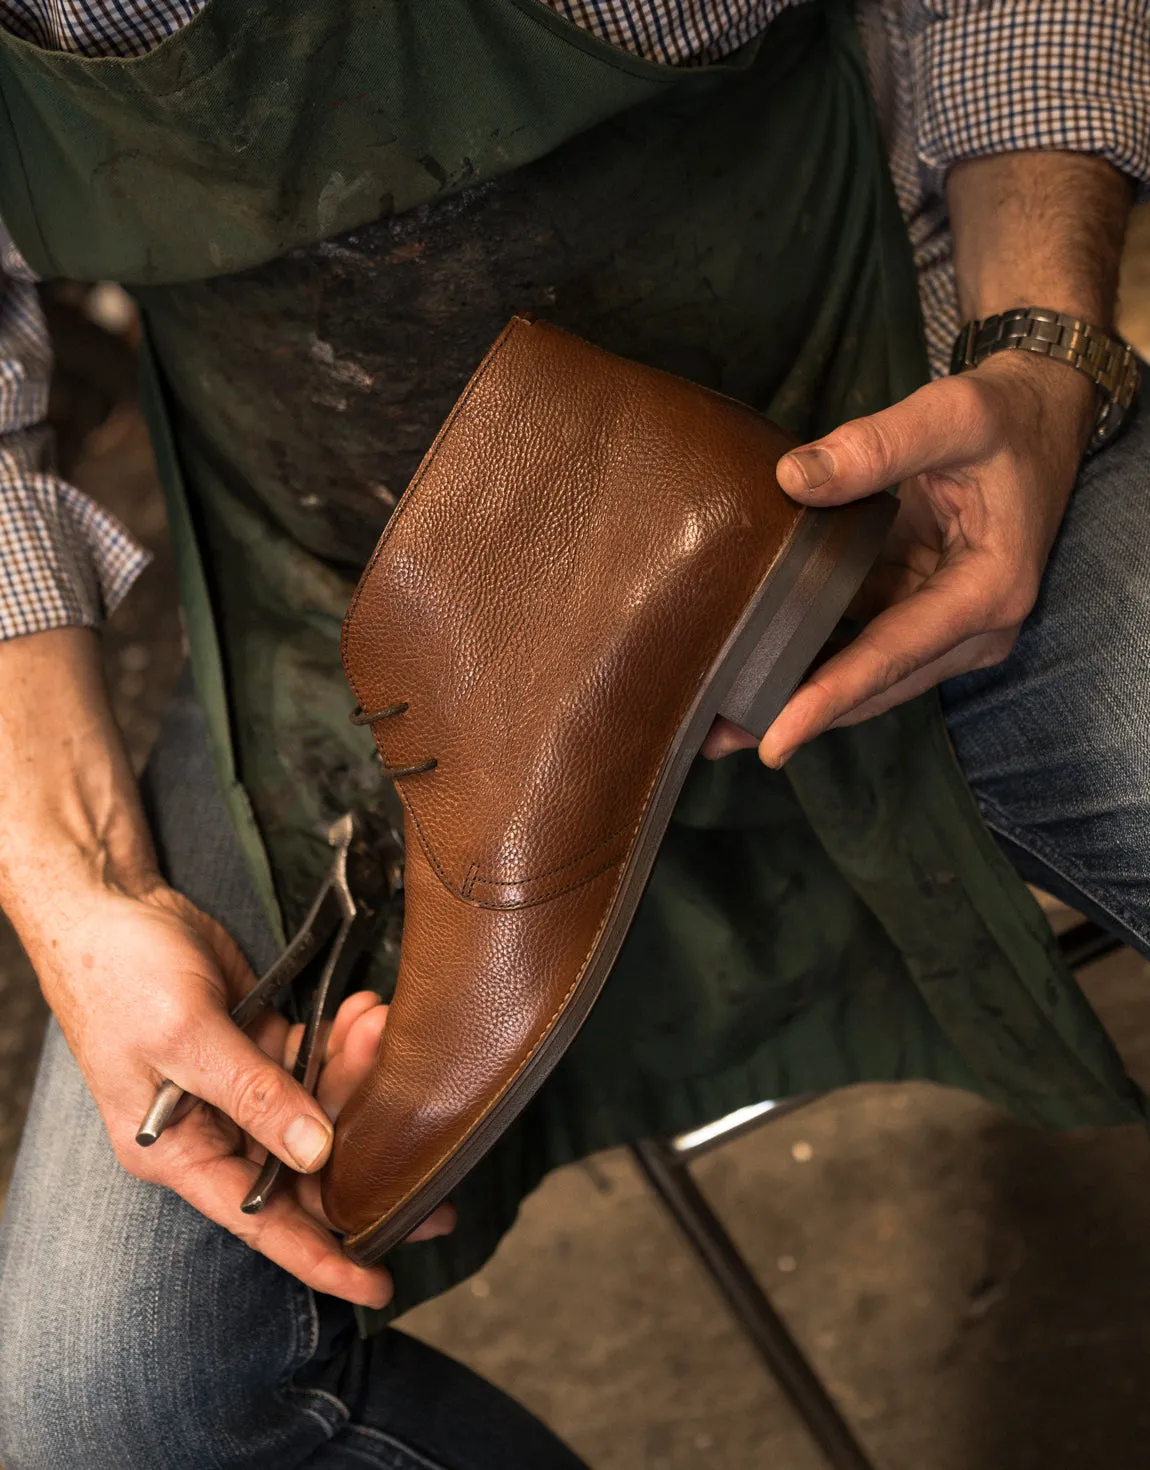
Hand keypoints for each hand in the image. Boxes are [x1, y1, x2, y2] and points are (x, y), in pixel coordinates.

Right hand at [26, 877, 451, 1308]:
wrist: (114, 904)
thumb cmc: (120, 977)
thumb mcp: (184, 1038)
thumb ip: (252, 1094)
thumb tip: (316, 1152)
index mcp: (178, 1151)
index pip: (258, 1220)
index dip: (319, 1257)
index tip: (378, 1284)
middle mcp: (212, 1129)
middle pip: (302, 1168)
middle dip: (367, 1164)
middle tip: (440, 1172)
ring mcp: (238, 1087)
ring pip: (318, 1109)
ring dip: (359, 1081)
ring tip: (386, 1037)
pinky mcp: (258, 1043)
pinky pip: (314, 1060)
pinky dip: (344, 1044)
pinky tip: (368, 1016)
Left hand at [704, 351, 1095, 765]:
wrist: (1042, 415)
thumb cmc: (1006, 417)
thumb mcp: (953, 413)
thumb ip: (876, 445)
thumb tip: (791, 479)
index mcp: (988, 591)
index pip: (894, 654)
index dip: (831, 697)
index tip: (777, 738)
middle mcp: (972, 627)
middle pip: (876, 685)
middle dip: (800, 715)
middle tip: (719, 736)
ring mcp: (946, 625)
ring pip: (865, 674)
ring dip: (799, 695)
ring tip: (722, 721)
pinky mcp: (919, 608)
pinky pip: (861, 643)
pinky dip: (813, 658)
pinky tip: (756, 667)